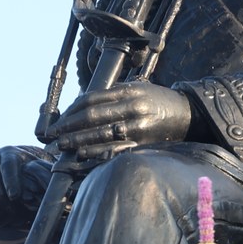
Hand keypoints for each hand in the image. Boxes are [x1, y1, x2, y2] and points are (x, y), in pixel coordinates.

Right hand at [0, 145, 51, 210]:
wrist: (12, 166)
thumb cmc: (28, 173)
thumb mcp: (38, 171)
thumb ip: (45, 177)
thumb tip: (57, 186)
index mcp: (11, 153)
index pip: (9, 165)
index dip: (11, 181)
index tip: (15, 197)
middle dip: (0, 195)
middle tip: (8, 209)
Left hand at [49, 82, 195, 158]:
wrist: (189, 114)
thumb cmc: (159, 102)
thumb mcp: (138, 89)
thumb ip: (113, 94)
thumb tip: (82, 105)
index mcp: (129, 92)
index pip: (92, 99)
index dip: (72, 110)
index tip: (59, 118)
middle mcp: (133, 109)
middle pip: (93, 117)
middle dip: (69, 126)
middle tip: (53, 134)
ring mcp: (138, 128)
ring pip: (100, 135)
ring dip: (77, 141)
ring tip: (62, 145)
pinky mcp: (143, 145)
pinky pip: (115, 150)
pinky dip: (96, 152)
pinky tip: (82, 154)